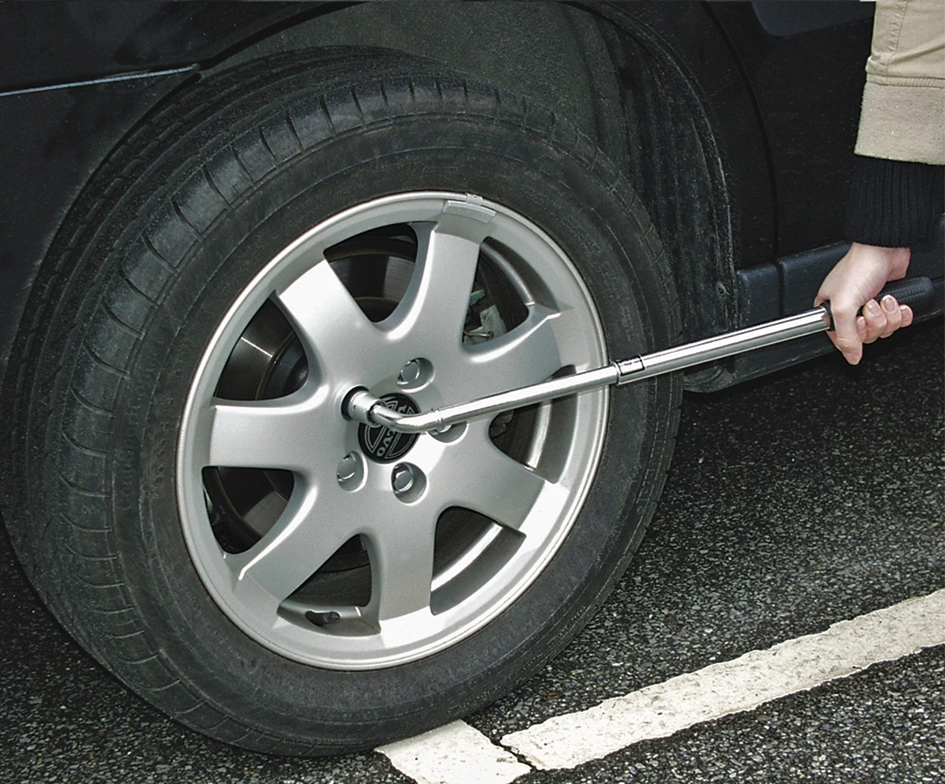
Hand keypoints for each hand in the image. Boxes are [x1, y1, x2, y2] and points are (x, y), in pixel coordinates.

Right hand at [814, 242, 912, 364]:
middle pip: (866, 336)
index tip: (858, 322)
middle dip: (874, 323)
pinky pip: (898, 322)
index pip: (842, 340)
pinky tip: (896, 301)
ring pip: (883, 330)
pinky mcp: (889, 304)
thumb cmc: (858, 268)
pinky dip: (901, 313)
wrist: (884, 248)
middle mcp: (850, 311)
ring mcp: (871, 307)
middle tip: (871, 307)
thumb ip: (845, 336)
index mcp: (831, 312)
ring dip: (888, 316)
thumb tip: (851, 357)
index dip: (855, 335)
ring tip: (884, 299)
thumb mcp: (843, 306)